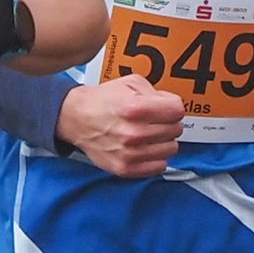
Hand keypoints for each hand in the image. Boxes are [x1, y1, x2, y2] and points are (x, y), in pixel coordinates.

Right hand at [53, 73, 184, 177]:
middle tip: (154, 120)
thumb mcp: (130, 83)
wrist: (76, 119)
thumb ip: (157, 92)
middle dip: (168, 123)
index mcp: (135, 108)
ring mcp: (129, 153)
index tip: (165, 108)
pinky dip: (156, 158)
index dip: (172, 107)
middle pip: (176, 130)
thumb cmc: (103, 101)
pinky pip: (159, 166)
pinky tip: (146, 148)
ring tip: (149, 134)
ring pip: (171, 149)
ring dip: (163, 141)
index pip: (177, 111)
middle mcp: (133, 133)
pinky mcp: (125, 168)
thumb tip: (173, 107)